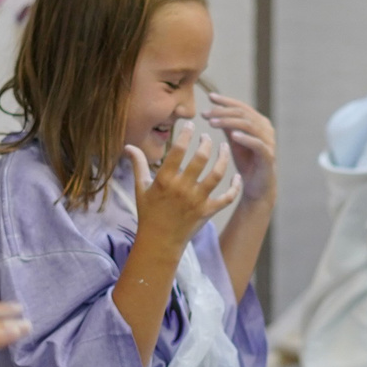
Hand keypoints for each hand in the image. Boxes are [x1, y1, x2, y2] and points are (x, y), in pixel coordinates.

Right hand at [124, 131, 238, 248]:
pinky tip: (237, 176)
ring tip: (225, 148)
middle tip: (207, 137)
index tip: (190, 124)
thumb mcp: (140, 188)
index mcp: (165, 180)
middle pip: (200, 158)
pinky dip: (235, 187)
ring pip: (217, 174)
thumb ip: (138, 165)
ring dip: (224, 159)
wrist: (159, 243)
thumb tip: (128, 146)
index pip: (177, 150)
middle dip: (206, 143)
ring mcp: (197, 201)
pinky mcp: (208, 212)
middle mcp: (183, 189)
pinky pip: (227, 198)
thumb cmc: (149, 214)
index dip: (186, 134)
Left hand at [204, 93, 276, 210]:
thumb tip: (213, 110)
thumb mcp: (233, 141)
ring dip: (229, 122)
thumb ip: (227, 126)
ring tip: (212, 123)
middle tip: (206, 114)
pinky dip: (245, 138)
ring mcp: (269, 141)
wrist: (257, 187)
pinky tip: (233, 136)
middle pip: (243, 114)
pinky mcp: (269, 156)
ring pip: (249, 126)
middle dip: (223, 112)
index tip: (209, 97)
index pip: (241, 106)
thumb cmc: (246, 162)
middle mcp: (266, 128)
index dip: (225, 101)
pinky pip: (258, 144)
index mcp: (258, 122)